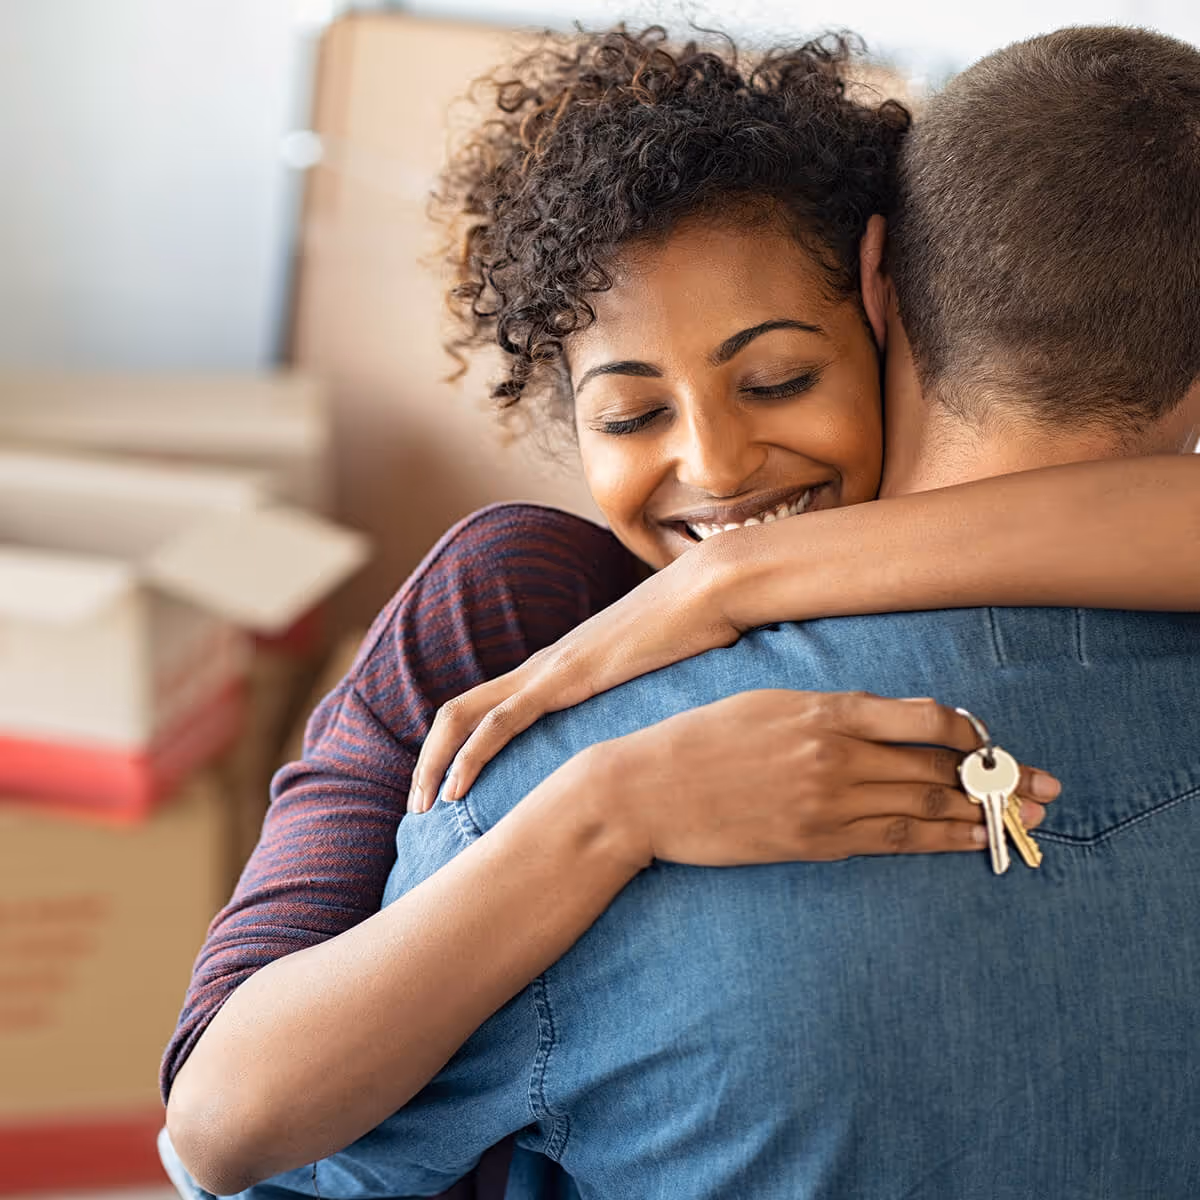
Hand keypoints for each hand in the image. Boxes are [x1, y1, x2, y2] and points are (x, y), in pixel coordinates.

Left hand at [408, 541, 738, 811]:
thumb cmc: (697, 633)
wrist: (712, 590)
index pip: (488, 708)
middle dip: (428, 760)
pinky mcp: (565, 678)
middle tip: (417, 808)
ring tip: (421, 808)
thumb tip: (651, 740)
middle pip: (458, 711)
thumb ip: (640, 704)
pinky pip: (500, 721)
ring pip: (464, 715)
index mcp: (559, 668)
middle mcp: (542, 666)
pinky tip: (456, 790)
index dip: (457, 748)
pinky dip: (470, 755)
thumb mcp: (659, 680)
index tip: (449, 792)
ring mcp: (549, 669)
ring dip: (434, 763)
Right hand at [589, 691, 1059, 869]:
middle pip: (937, 766)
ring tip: (1024, 818)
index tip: (989, 740)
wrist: (647, 790)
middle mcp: (835, 754)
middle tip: (1045, 787)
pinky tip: (969, 842)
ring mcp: (826, 802)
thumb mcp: (765, 702)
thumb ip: (826, 710)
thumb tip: (881, 721)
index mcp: (823, 709)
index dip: (969, 731)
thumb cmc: (700, 738)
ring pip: (923, 807)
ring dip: (980, 813)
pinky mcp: (813, 842)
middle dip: (998, 778)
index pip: (923, 717)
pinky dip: (937, 841)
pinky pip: (891, 841)